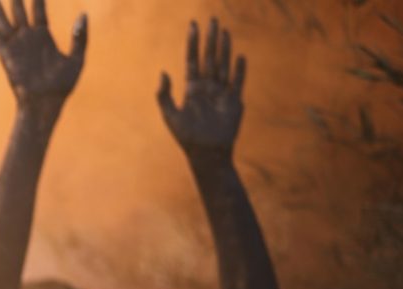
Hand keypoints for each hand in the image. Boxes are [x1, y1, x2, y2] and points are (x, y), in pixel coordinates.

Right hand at [0, 0, 86, 117]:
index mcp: (43, 34)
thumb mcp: (77, 59)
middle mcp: (27, 36)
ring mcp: (15, 43)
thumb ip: (80, 37)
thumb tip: (83, 14)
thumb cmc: (62, 85)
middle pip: (19, 7)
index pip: (38, 7)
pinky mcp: (6, 53)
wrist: (45, 103)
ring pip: (4, 17)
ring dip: (0, 4)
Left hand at [157, 18, 244, 159]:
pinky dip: (239, 70)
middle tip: (212, 19)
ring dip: (224, 48)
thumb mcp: (170, 115)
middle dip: (210, 39)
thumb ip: (164, 94)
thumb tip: (163, 71)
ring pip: (223, 65)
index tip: (193, 25)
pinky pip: (237, 82)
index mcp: (191, 89)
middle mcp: (206, 88)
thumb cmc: (186, 137)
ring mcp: (221, 93)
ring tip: (224, 31)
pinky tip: (240, 56)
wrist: (206, 154)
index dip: (192, 42)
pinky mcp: (234, 102)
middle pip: (209, 58)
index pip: (192, 60)